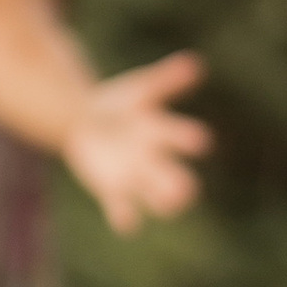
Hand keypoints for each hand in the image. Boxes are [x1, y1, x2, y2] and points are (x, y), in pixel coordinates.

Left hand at [63, 49, 211, 232]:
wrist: (85, 121)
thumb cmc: (121, 104)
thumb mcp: (141, 89)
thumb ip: (166, 79)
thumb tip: (196, 63)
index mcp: (162, 133)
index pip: (180, 137)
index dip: (189, 139)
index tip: (201, 140)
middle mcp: (155, 160)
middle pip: (175, 177)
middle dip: (180, 184)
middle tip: (186, 190)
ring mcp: (135, 178)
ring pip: (156, 198)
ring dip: (163, 203)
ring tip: (170, 206)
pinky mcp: (112, 191)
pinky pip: (122, 209)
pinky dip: (125, 218)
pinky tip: (127, 223)